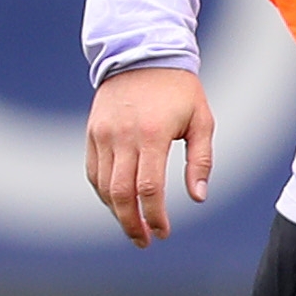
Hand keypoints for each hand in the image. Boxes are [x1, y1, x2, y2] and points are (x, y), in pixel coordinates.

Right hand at [87, 66, 214, 246]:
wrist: (141, 53)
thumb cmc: (178, 89)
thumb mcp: (201, 120)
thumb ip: (201, 160)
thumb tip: (198, 197)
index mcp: (153, 135)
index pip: (149, 188)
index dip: (155, 217)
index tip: (163, 233)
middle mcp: (123, 136)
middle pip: (121, 194)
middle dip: (132, 224)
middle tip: (144, 242)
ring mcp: (103, 134)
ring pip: (104, 187)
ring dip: (117, 212)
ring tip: (133, 226)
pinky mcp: (93, 132)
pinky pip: (94, 172)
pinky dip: (104, 193)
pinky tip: (117, 204)